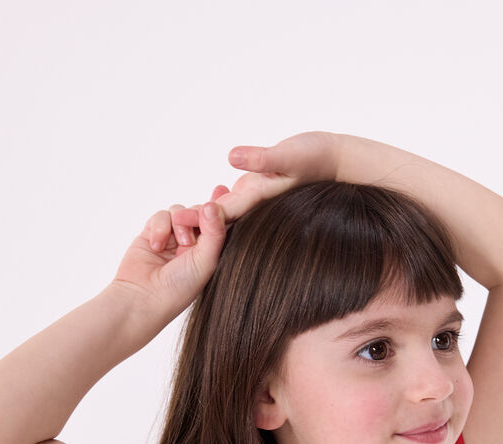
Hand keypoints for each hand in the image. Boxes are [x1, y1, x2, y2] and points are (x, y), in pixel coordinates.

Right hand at [111, 185, 230, 318]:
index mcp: (212, 252)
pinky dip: (160, 227)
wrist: (143, 298)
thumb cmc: (180, 287)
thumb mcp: (206, 260)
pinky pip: (161, 215)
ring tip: (177, 244)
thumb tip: (213, 204)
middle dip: (196, 216)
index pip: (221, 223)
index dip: (223, 207)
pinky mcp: (153, 233)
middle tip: (191, 232)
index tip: (222, 189)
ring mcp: (174, 238)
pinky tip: (157, 245)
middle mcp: (195, 244)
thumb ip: (214, 232)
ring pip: (180, 211)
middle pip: (200, 212)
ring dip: (178, 224)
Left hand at [169, 131, 339, 231]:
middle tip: (165, 230)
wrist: (337, 162)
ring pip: (226, 213)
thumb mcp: (289, 154)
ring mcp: (259, 199)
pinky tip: (207, 208)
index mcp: (259, 197)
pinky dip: (219, 207)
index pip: (225, 211)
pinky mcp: (262, 191)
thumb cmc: (317, 156)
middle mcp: (257, 203)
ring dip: (204, 218)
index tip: (177, 220)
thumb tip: (232, 158)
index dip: (200, 217)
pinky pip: (236, 203)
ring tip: (177, 223)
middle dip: (194, 224)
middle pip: (220, 218)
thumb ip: (263, 159)